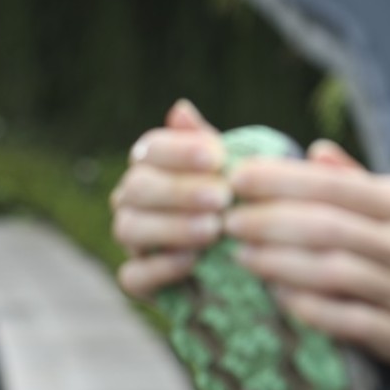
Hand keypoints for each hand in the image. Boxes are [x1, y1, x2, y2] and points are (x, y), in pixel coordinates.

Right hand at [111, 100, 230, 298]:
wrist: (259, 254)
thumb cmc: (245, 202)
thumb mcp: (237, 171)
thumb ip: (209, 144)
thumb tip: (181, 109)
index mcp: (154, 165)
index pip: (150, 149)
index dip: (179, 151)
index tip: (218, 157)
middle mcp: (134, 200)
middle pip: (137, 187)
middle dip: (180, 190)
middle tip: (223, 197)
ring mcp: (133, 241)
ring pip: (130, 228)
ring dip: (172, 227)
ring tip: (213, 229)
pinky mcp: (141, 281)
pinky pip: (133, 276)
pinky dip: (159, 268)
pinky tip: (192, 261)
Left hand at [224, 143, 389, 366]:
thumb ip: (357, 181)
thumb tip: (314, 151)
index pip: (341, 187)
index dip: (287, 180)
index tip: (240, 176)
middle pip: (332, 228)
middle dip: (273, 220)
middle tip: (228, 217)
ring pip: (334, 274)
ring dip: (280, 262)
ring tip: (241, 252)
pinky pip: (346, 320)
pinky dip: (307, 306)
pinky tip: (275, 293)